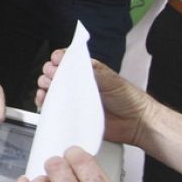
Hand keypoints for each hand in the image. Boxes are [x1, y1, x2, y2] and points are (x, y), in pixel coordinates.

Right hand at [35, 49, 151, 146]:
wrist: (136, 123)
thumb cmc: (128, 98)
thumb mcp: (111, 78)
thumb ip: (92, 70)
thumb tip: (74, 62)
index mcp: (87, 71)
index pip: (67, 60)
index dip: (58, 58)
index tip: (56, 60)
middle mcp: (79, 84)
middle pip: (55, 74)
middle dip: (49, 72)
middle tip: (52, 76)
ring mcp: (74, 100)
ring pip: (51, 90)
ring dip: (45, 87)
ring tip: (46, 88)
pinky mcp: (73, 115)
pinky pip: (54, 108)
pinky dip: (45, 104)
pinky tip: (44, 101)